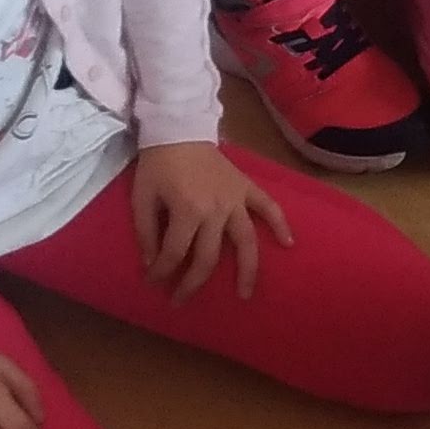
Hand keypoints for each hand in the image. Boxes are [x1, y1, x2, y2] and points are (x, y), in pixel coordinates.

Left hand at [130, 138, 281, 302]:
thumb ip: (146, 232)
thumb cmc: (157, 164)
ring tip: (245, 294)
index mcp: (187, 211)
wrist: (178, 128)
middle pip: (208, 257)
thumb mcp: (141, 197)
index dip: (162, 272)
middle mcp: (216, 210)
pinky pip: (268, 207)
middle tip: (181, 300)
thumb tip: (153, 264)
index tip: (152, 283)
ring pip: (245, 242)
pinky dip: (280, 224)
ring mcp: (235, 200)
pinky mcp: (247, 188)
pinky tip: (288, 243)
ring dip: (247, 270)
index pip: (175, 253)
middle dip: (192, 283)